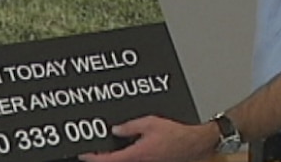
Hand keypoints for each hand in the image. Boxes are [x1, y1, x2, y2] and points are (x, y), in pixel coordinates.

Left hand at [78, 116, 217, 161]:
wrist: (195, 144)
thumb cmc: (177, 134)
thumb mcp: (150, 122)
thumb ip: (130, 126)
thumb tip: (116, 129)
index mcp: (137, 154)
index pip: (109, 159)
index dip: (94, 157)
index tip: (85, 155)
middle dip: (104, 158)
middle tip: (94, 152)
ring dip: (116, 158)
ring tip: (107, 151)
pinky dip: (127, 158)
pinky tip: (127, 151)